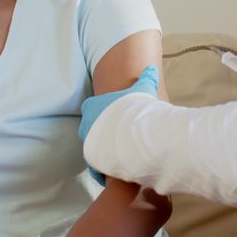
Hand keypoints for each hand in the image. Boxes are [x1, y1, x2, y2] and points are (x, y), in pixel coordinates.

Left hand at [78, 65, 158, 184]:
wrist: (131, 135)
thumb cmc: (134, 110)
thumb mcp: (142, 89)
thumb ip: (146, 78)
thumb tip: (151, 69)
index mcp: (92, 106)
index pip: (92, 108)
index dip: (106, 114)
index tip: (118, 117)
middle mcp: (85, 124)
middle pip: (92, 128)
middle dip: (104, 132)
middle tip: (123, 135)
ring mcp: (87, 142)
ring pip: (94, 147)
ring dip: (106, 150)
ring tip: (125, 151)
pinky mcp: (92, 159)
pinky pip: (98, 164)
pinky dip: (107, 166)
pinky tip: (122, 164)